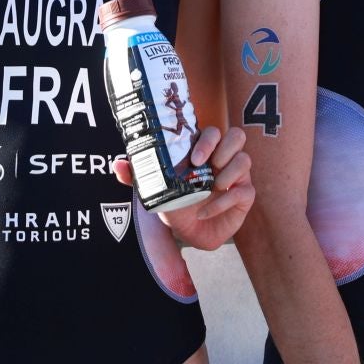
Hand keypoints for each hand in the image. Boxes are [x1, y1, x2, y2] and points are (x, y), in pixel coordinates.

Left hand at [112, 125, 254, 251]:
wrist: (188, 232)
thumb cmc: (175, 202)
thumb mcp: (154, 187)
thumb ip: (138, 174)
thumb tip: (117, 164)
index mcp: (204, 150)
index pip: (214, 131)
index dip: (208, 140)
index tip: (194, 158)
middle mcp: (223, 158)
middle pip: (237, 136)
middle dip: (225, 148)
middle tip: (210, 166)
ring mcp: (236, 176)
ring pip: (245, 160)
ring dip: (228, 174)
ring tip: (212, 188)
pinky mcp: (244, 196)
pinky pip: (244, 192)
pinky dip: (224, 203)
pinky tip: (205, 212)